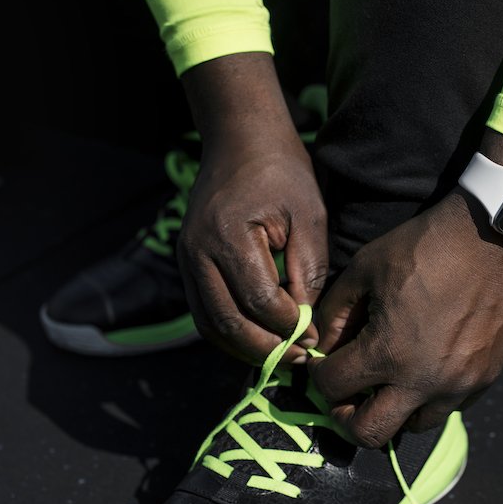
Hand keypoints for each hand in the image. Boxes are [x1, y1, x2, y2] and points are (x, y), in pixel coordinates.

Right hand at [178, 53, 327, 363]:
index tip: (315, 339)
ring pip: (211, 326)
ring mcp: (187, 261)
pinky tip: (261, 341)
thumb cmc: (282, 175)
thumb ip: (308, 271)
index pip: (259, 301)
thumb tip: (306, 324)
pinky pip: (205, 315)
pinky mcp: (188, 266)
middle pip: (228, 323)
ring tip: (282, 358)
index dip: (290, 328)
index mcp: (227, 236)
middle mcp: (197, 253)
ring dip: (246, 350)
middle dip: (267, 350)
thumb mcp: (309, 217)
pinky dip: (231, 335)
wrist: (241, 142)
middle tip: (300, 361)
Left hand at [308, 191, 502, 447]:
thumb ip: (334, 313)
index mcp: (387, 352)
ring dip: (394, 411)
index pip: (332, 388)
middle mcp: (423, 381)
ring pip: (414, 426)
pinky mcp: (485, 379)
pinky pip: (449, 407)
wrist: (497, 238)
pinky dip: (430, 398)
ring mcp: (458, 385)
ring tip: (390, 382)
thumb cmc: (427, 245)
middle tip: (347, 394)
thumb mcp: (366, 267)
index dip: (318, 377)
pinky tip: (426, 367)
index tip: (323, 365)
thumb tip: (322, 347)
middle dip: (347, 417)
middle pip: (369, 433)